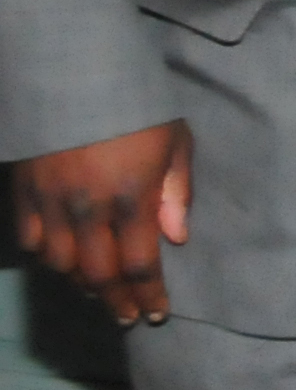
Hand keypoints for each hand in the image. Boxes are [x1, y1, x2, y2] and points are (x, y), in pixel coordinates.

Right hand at [13, 122, 191, 324]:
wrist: (71, 72)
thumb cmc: (135, 103)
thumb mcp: (174, 139)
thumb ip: (177, 191)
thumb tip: (177, 238)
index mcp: (133, 197)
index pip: (141, 265)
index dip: (148, 295)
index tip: (156, 314)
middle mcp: (90, 208)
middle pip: (100, 274)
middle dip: (116, 301)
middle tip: (127, 317)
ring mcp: (51, 202)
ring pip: (62, 264)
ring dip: (82, 283)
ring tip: (99, 291)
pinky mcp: (24, 191)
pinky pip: (32, 240)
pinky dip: (48, 257)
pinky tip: (62, 262)